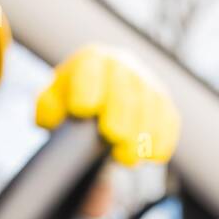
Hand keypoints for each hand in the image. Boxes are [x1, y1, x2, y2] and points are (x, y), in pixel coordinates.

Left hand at [35, 45, 180, 167]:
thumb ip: (49, 112)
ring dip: (142, 132)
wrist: (96, 109)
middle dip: (121, 112)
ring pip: (152, 103)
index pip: (91, 66)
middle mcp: (122, 66)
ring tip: (129, 158)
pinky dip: (163, 138)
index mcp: (91, 60)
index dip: (88, 86)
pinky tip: (153, 156)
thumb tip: (53, 119)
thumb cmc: (68, 108)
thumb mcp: (51, 108)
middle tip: (112, 136)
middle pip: (126, 86)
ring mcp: (147, 84)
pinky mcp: (164, 104)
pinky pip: (169, 119)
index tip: (83, 109)